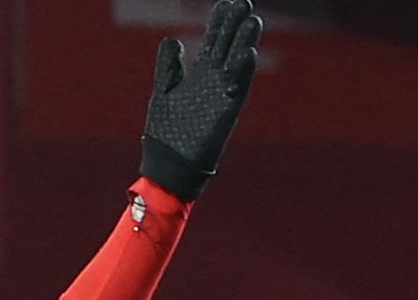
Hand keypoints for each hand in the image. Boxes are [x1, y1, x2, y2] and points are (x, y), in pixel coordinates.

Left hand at [140, 0, 261, 201]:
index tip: (227, 2)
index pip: (213, 41)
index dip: (220, 22)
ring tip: (253, 21)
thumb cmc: (166, 132)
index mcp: (200, 75)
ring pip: (236, 63)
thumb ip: (169, 65)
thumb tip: (173, 39)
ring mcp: (221, 96)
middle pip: (228, 46)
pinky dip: (243, 71)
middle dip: (236, 25)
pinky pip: (237, 88)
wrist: (168, 164)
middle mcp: (214, 82)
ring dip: (245, 42)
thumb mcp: (164, 91)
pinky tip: (248, 53)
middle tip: (244, 2)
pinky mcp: (225, 112)